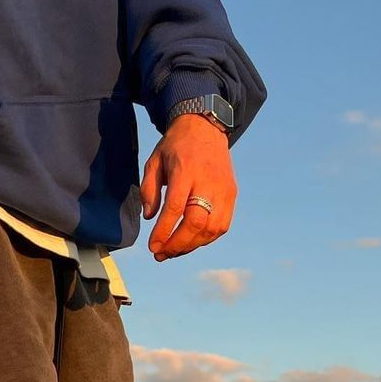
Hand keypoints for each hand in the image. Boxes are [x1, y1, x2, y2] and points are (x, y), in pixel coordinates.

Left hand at [140, 114, 236, 260]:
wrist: (206, 128)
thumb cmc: (176, 146)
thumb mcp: (154, 161)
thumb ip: (148, 189)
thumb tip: (149, 216)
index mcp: (185, 171)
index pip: (175, 208)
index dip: (163, 231)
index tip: (153, 246)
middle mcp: (208, 181)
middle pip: (196, 222)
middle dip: (177, 244)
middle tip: (161, 253)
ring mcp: (223, 189)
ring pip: (211, 229)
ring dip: (191, 246)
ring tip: (173, 251)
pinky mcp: (232, 195)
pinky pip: (222, 226)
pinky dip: (206, 239)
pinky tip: (191, 242)